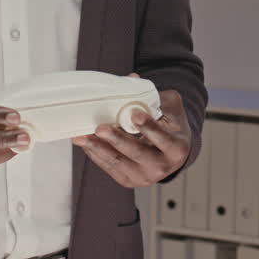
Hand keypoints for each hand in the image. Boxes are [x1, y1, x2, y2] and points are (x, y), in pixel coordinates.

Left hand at [72, 74, 191, 187]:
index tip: (135, 114)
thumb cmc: (171, 127)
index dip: (149, 127)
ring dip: (99, 148)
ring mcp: (144, 176)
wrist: (172, 152)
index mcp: (176, 148)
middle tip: (100, 128)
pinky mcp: (128, 180)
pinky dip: (96, 154)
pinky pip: (109, 167)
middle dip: (117, 140)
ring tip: (82, 137)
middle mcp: (162, 167)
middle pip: (137, 153)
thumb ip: (154, 94)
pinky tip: (86, 143)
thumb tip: (130, 79)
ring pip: (119, 162)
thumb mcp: (171, 108)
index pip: (162, 138)